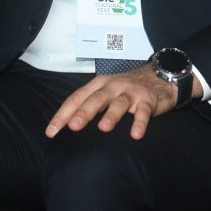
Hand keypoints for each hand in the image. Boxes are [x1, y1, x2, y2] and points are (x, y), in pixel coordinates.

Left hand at [45, 65, 197, 140]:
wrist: (159, 76)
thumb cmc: (126, 88)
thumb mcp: (106, 92)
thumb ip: (89, 105)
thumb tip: (67, 126)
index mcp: (98, 85)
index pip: (76, 98)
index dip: (63, 114)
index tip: (51, 132)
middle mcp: (112, 86)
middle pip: (96, 99)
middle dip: (84, 112)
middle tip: (73, 126)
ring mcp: (130, 92)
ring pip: (119, 103)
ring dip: (111, 115)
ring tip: (104, 128)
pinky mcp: (147, 100)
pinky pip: (143, 112)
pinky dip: (139, 123)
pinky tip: (136, 135)